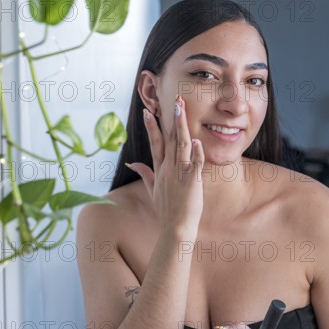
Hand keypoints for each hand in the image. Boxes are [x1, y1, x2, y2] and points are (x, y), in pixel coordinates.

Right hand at [129, 96, 204, 235]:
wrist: (175, 228)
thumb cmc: (166, 210)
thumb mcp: (152, 190)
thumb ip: (144, 174)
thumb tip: (132, 163)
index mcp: (159, 170)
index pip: (154, 143)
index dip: (152, 126)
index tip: (148, 110)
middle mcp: (167, 169)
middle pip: (168, 139)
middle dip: (169, 118)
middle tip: (173, 100)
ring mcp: (179, 175)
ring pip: (180, 146)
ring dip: (181, 126)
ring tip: (182, 109)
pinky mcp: (191, 183)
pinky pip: (194, 165)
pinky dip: (195, 153)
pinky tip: (196, 141)